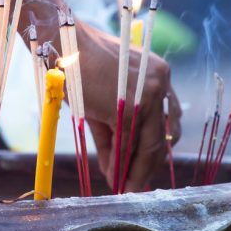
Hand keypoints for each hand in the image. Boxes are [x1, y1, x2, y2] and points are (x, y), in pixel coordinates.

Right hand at [74, 21, 181, 192]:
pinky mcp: (129, 108)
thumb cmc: (80, 65)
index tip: (148, 166)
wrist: (63, 44)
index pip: (167, 120)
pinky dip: (119, 163)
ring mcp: (147, 96)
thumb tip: (117, 166)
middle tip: (137, 183)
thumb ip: (116, 129)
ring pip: (146, 144)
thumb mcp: (106, 95)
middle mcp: (159, 84)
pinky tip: (112, 175)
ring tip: (125, 186)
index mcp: (158, 75)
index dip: (157, 147)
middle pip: (161, 136)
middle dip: (148, 164)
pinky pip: (126, 143)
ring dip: (135, 169)